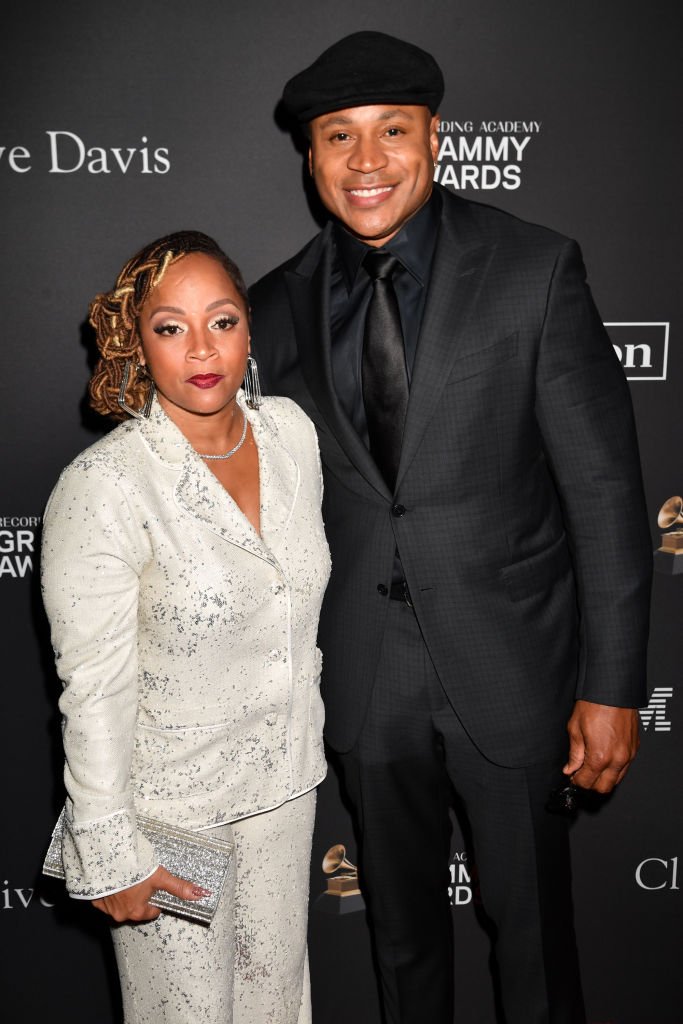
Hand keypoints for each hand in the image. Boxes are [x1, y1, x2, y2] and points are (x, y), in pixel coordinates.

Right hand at [91, 865, 209, 922]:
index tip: (153, 889)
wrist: (107, 858)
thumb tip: (199, 894)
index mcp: (136, 911)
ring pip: (119, 904)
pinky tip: (113, 879)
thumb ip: (179, 887)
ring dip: (123, 894)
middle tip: (139, 880)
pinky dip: (109, 891)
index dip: (155, 899)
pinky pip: (104, 898)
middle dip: (138, 897)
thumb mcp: (160, 876)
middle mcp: (120, 914)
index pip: (151, 911)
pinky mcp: (94, 899)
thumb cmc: (133, 868)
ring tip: (127, 878)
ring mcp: (106, 907)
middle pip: (135, 908)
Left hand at [563, 699, 639, 793]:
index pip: (586, 782)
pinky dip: (614, 769)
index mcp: (599, 756)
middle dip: (590, 784)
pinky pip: (625, 768)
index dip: (576, 781)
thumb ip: (574, 754)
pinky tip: (604, 758)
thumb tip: (570, 769)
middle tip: (580, 774)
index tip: (572, 777)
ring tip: (592, 766)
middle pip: (603, 788)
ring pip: (616, 780)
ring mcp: (628, 755)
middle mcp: (617, 759)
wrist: (613, 690)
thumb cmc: (594, 704)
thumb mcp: (575, 729)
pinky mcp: (634, 748)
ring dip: (603, 778)